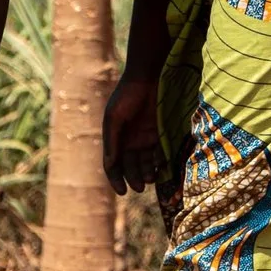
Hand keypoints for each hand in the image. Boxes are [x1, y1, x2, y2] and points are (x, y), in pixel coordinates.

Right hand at [101, 73, 164, 195]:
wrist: (147, 78)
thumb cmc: (127, 96)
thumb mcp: (114, 119)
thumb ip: (112, 141)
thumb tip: (109, 165)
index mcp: (115, 139)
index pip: (113, 165)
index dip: (115, 179)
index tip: (121, 192)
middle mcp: (129, 141)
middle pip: (130, 167)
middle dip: (134, 178)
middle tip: (140, 187)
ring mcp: (145, 138)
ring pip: (145, 163)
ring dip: (147, 173)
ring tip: (151, 179)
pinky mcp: (160, 134)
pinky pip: (159, 153)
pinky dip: (159, 163)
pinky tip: (161, 168)